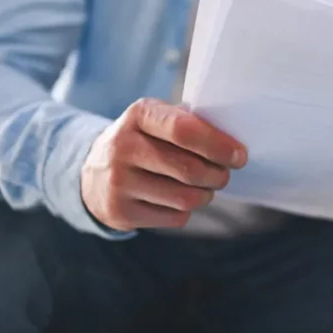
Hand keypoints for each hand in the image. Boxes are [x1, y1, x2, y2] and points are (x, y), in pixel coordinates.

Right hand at [81, 98, 246, 230]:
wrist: (93, 172)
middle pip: (189, 169)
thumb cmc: (144, 141)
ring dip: (206, 195)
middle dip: (218, 175)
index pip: (184, 130)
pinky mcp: (119, 211)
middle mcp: (123, 146)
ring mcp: (118, 182)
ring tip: (205, 187)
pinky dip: (186, 211)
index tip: (239, 155)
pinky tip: (178, 199)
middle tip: (224, 174)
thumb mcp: (157, 120)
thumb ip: (190, 125)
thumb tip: (232, 146)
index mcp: (138, 115)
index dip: (218, 145)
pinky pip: (174, 217)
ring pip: (185, 198)